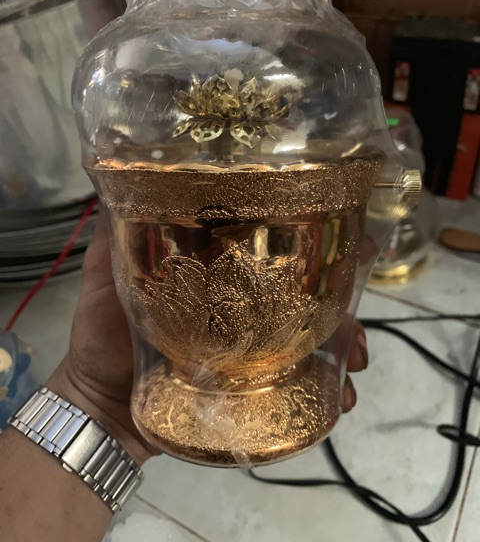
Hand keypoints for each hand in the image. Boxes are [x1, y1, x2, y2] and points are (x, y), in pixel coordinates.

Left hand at [49, 209, 367, 462]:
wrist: (102, 406)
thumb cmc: (102, 335)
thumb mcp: (105, 274)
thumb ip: (114, 232)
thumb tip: (121, 169)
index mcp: (223, 278)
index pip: (276, 253)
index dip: (317, 245)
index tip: (355, 242)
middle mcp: (246, 309)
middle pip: (308, 297)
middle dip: (344, 302)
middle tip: (357, 316)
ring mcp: (253, 350)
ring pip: (316, 340)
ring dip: (348, 345)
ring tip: (356, 361)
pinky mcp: (253, 389)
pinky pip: (302, 387)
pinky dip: (329, 392)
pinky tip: (341, 399)